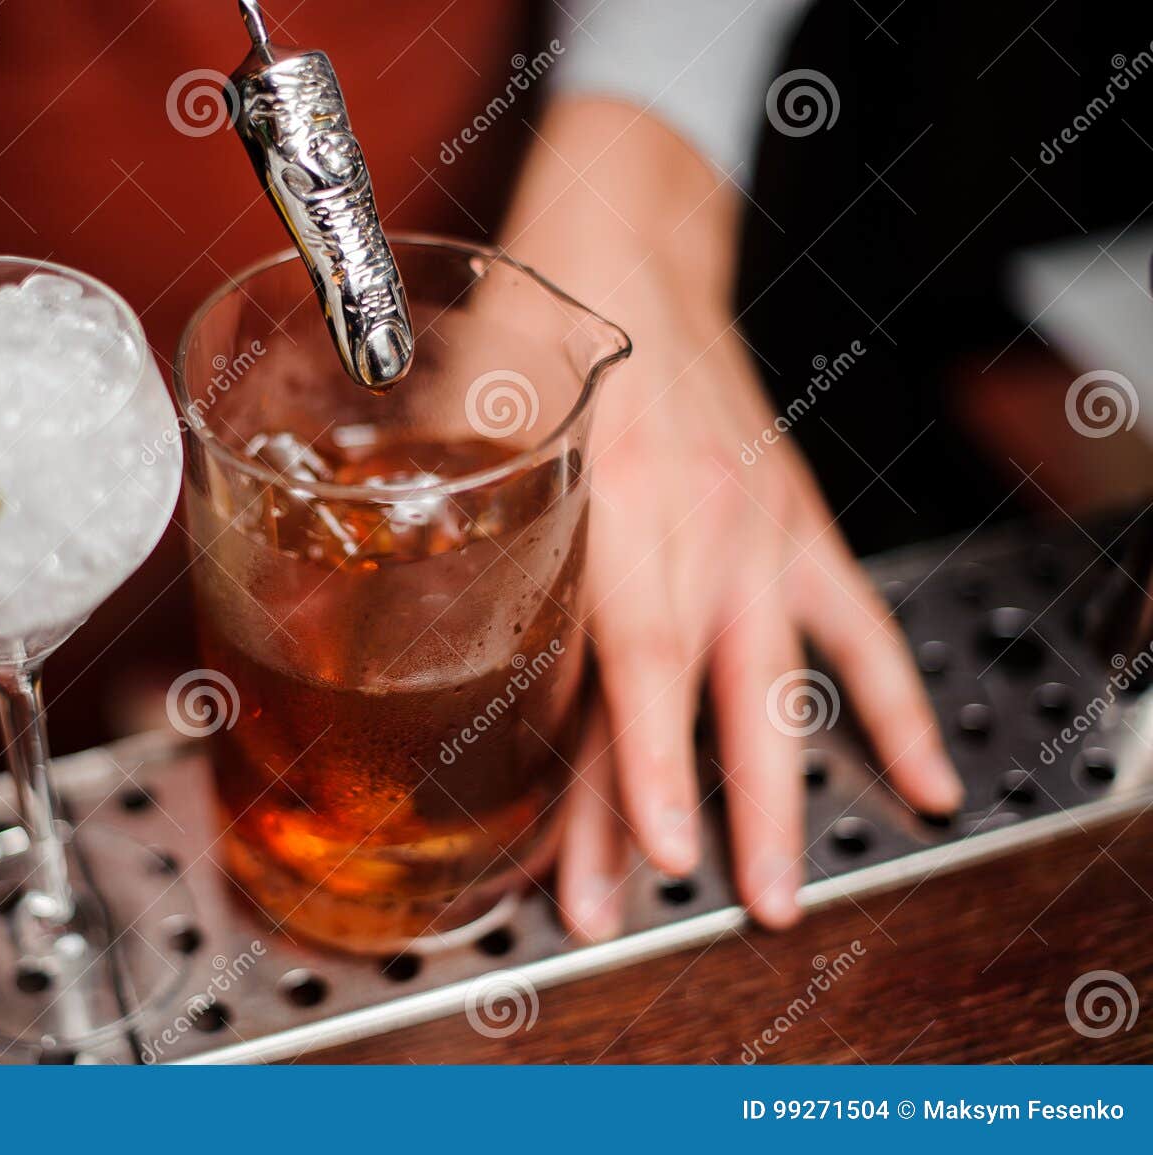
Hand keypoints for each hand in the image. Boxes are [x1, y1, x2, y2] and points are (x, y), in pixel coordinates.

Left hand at [501, 98, 964, 936]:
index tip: (652, 853)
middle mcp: (699, 520)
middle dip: (708, 813)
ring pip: (784, 681)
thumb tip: (368, 628)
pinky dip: (896, 706)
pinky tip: (921, 778)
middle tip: (704, 909)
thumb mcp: (466, 422)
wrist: (626, 250)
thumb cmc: (534, 326)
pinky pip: (859, 627)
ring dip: (783, 794)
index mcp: (611, 494)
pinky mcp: (796, 524)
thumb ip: (444, 534)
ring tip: (781, 893)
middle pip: (710, 693)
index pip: (634, 654)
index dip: (640, 763)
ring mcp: (760, 527)